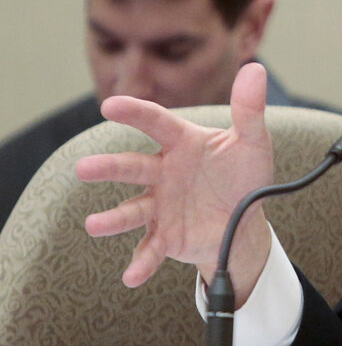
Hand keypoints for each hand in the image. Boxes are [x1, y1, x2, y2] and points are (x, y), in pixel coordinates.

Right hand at [75, 62, 274, 303]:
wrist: (245, 221)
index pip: (156, 123)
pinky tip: (131, 277)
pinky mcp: (166, 236)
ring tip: (94, 225)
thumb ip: (249, 109)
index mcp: (182, 144)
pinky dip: (141, 263)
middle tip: (84, 168)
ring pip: (133, 210)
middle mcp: (164, 173)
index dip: (135, 113)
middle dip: (109, 168)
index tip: (110, 105)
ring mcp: (162, 205)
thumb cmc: (243, 175)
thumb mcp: (253, 143)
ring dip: (113, 219)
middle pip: (133, 167)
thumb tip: (254, 69)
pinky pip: (151, 249)